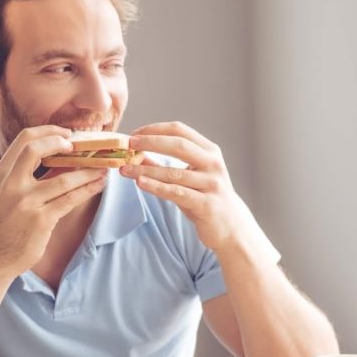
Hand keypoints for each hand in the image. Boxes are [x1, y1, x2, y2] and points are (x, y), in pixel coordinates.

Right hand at [0, 126, 107, 276]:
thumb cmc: (8, 221)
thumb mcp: (10, 191)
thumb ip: (31, 173)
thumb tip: (65, 156)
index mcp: (3, 172)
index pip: (25, 139)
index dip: (49, 132)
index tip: (68, 134)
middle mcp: (12, 184)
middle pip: (36, 149)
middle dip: (63, 142)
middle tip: (84, 146)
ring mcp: (26, 202)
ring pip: (63, 178)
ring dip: (88, 171)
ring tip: (103, 167)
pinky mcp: (41, 220)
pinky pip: (71, 200)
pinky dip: (88, 189)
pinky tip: (99, 185)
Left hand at [119, 121, 259, 254]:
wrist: (231, 227)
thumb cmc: (206, 199)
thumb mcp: (189, 177)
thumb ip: (165, 165)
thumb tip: (136, 155)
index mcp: (209, 151)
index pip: (180, 131)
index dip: (155, 130)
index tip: (133, 135)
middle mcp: (213, 164)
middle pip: (178, 145)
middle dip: (150, 142)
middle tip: (128, 145)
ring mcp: (211, 184)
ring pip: (173, 173)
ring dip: (146, 169)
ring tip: (125, 169)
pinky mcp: (206, 204)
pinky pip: (176, 193)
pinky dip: (156, 187)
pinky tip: (139, 183)